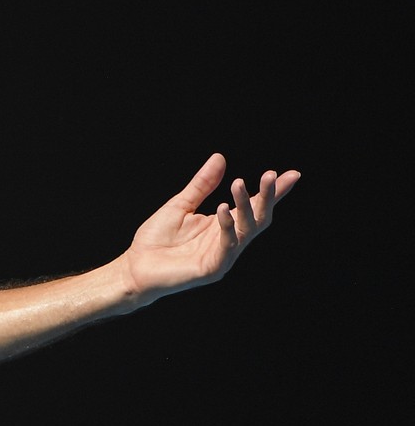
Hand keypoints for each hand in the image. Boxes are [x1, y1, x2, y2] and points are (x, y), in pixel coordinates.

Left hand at [123, 153, 300, 301]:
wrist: (135, 266)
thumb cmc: (156, 239)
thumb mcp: (181, 205)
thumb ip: (202, 185)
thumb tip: (220, 157)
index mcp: (224, 224)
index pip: (254, 206)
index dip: (272, 192)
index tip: (292, 174)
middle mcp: (229, 239)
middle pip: (258, 217)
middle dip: (267, 196)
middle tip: (271, 175)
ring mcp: (223, 255)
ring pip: (247, 229)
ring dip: (245, 205)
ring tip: (239, 183)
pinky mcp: (213, 268)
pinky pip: (227, 245)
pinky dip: (227, 225)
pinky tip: (222, 208)